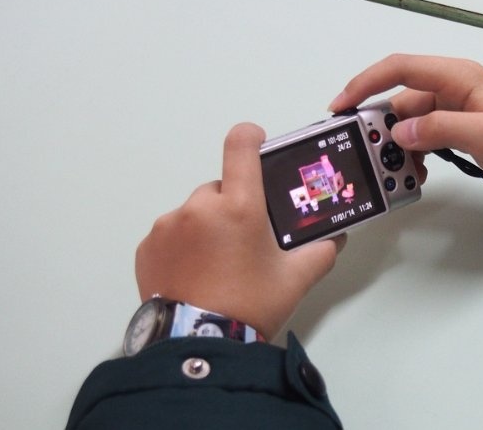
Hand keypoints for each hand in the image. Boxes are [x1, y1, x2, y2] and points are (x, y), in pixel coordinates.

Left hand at [135, 123, 343, 339]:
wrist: (199, 345)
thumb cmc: (247, 308)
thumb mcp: (295, 279)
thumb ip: (320, 252)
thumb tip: (334, 239)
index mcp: (239, 207)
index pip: (240, 147)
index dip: (250, 137)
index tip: (256, 141)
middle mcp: (199, 208)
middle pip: (220, 189)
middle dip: (233, 207)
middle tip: (244, 241)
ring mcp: (168, 226)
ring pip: (194, 213)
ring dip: (206, 228)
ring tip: (218, 264)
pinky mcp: (148, 247)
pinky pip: (170, 234)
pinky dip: (183, 246)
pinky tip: (197, 273)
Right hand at [329, 54, 482, 197]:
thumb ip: (440, 129)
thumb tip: (400, 131)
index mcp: (459, 76)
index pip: (400, 68)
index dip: (366, 82)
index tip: (341, 105)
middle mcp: (453, 88)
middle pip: (400, 99)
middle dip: (381, 126)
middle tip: (370, 153)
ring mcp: (455, 110)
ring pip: (410, 123)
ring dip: (398, 146)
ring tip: (398, 171)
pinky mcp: (460, 131)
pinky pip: (424, 137)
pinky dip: (414, 154)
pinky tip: (417, 172)